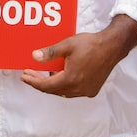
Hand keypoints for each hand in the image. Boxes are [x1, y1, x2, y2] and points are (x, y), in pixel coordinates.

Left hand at [20, 14, 136, 97]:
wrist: (112, 47)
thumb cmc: (92, 44)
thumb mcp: (67, 45)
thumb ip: (50, 53)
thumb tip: (34, 57)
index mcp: (71, 79)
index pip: (46, 85)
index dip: (33, 81)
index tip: (24, 76)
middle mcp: (78, 88)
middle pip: (53, 90)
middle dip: (40, 83)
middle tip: (31, 74)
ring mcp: (86, 91)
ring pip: (63, 92)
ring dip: (53, 85)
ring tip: (46, 74)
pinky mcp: (92, 89)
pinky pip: (74, 91)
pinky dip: (65, 86)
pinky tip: (63, 76)